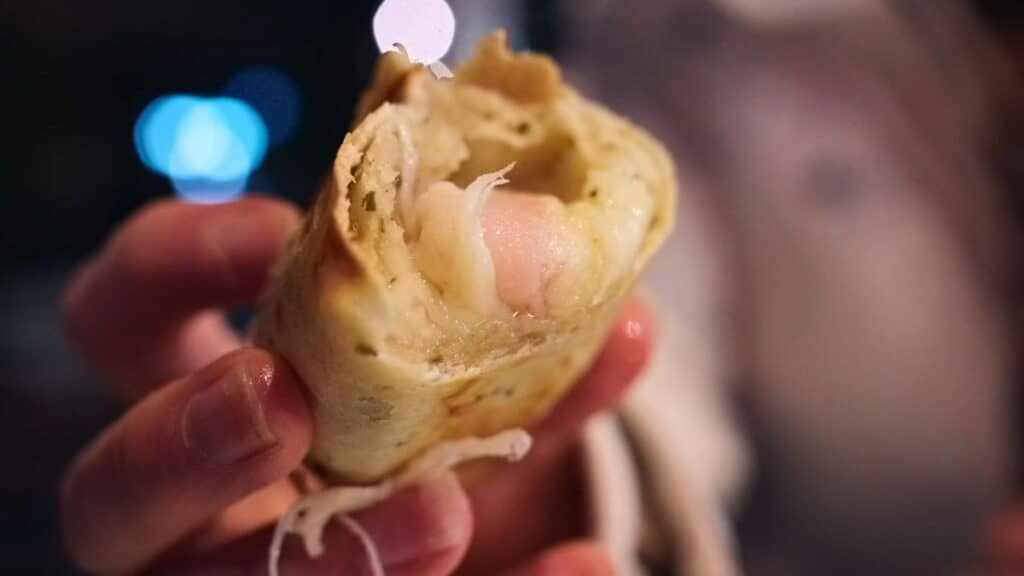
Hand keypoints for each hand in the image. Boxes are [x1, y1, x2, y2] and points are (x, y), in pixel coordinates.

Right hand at [60, 197, 652, 574]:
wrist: (483, 519)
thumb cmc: (438, 422)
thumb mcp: (461, 370)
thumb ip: (524, 347)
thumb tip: (625, 317)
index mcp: (209, 393)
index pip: (121, 318)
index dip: (173, 265)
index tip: (279, 229)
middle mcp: (202, 504)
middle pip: (109, 494)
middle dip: (184, 444)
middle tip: (283, 404)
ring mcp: (250, 572)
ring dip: (330, 556)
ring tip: (441, 512)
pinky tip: (582, 566)